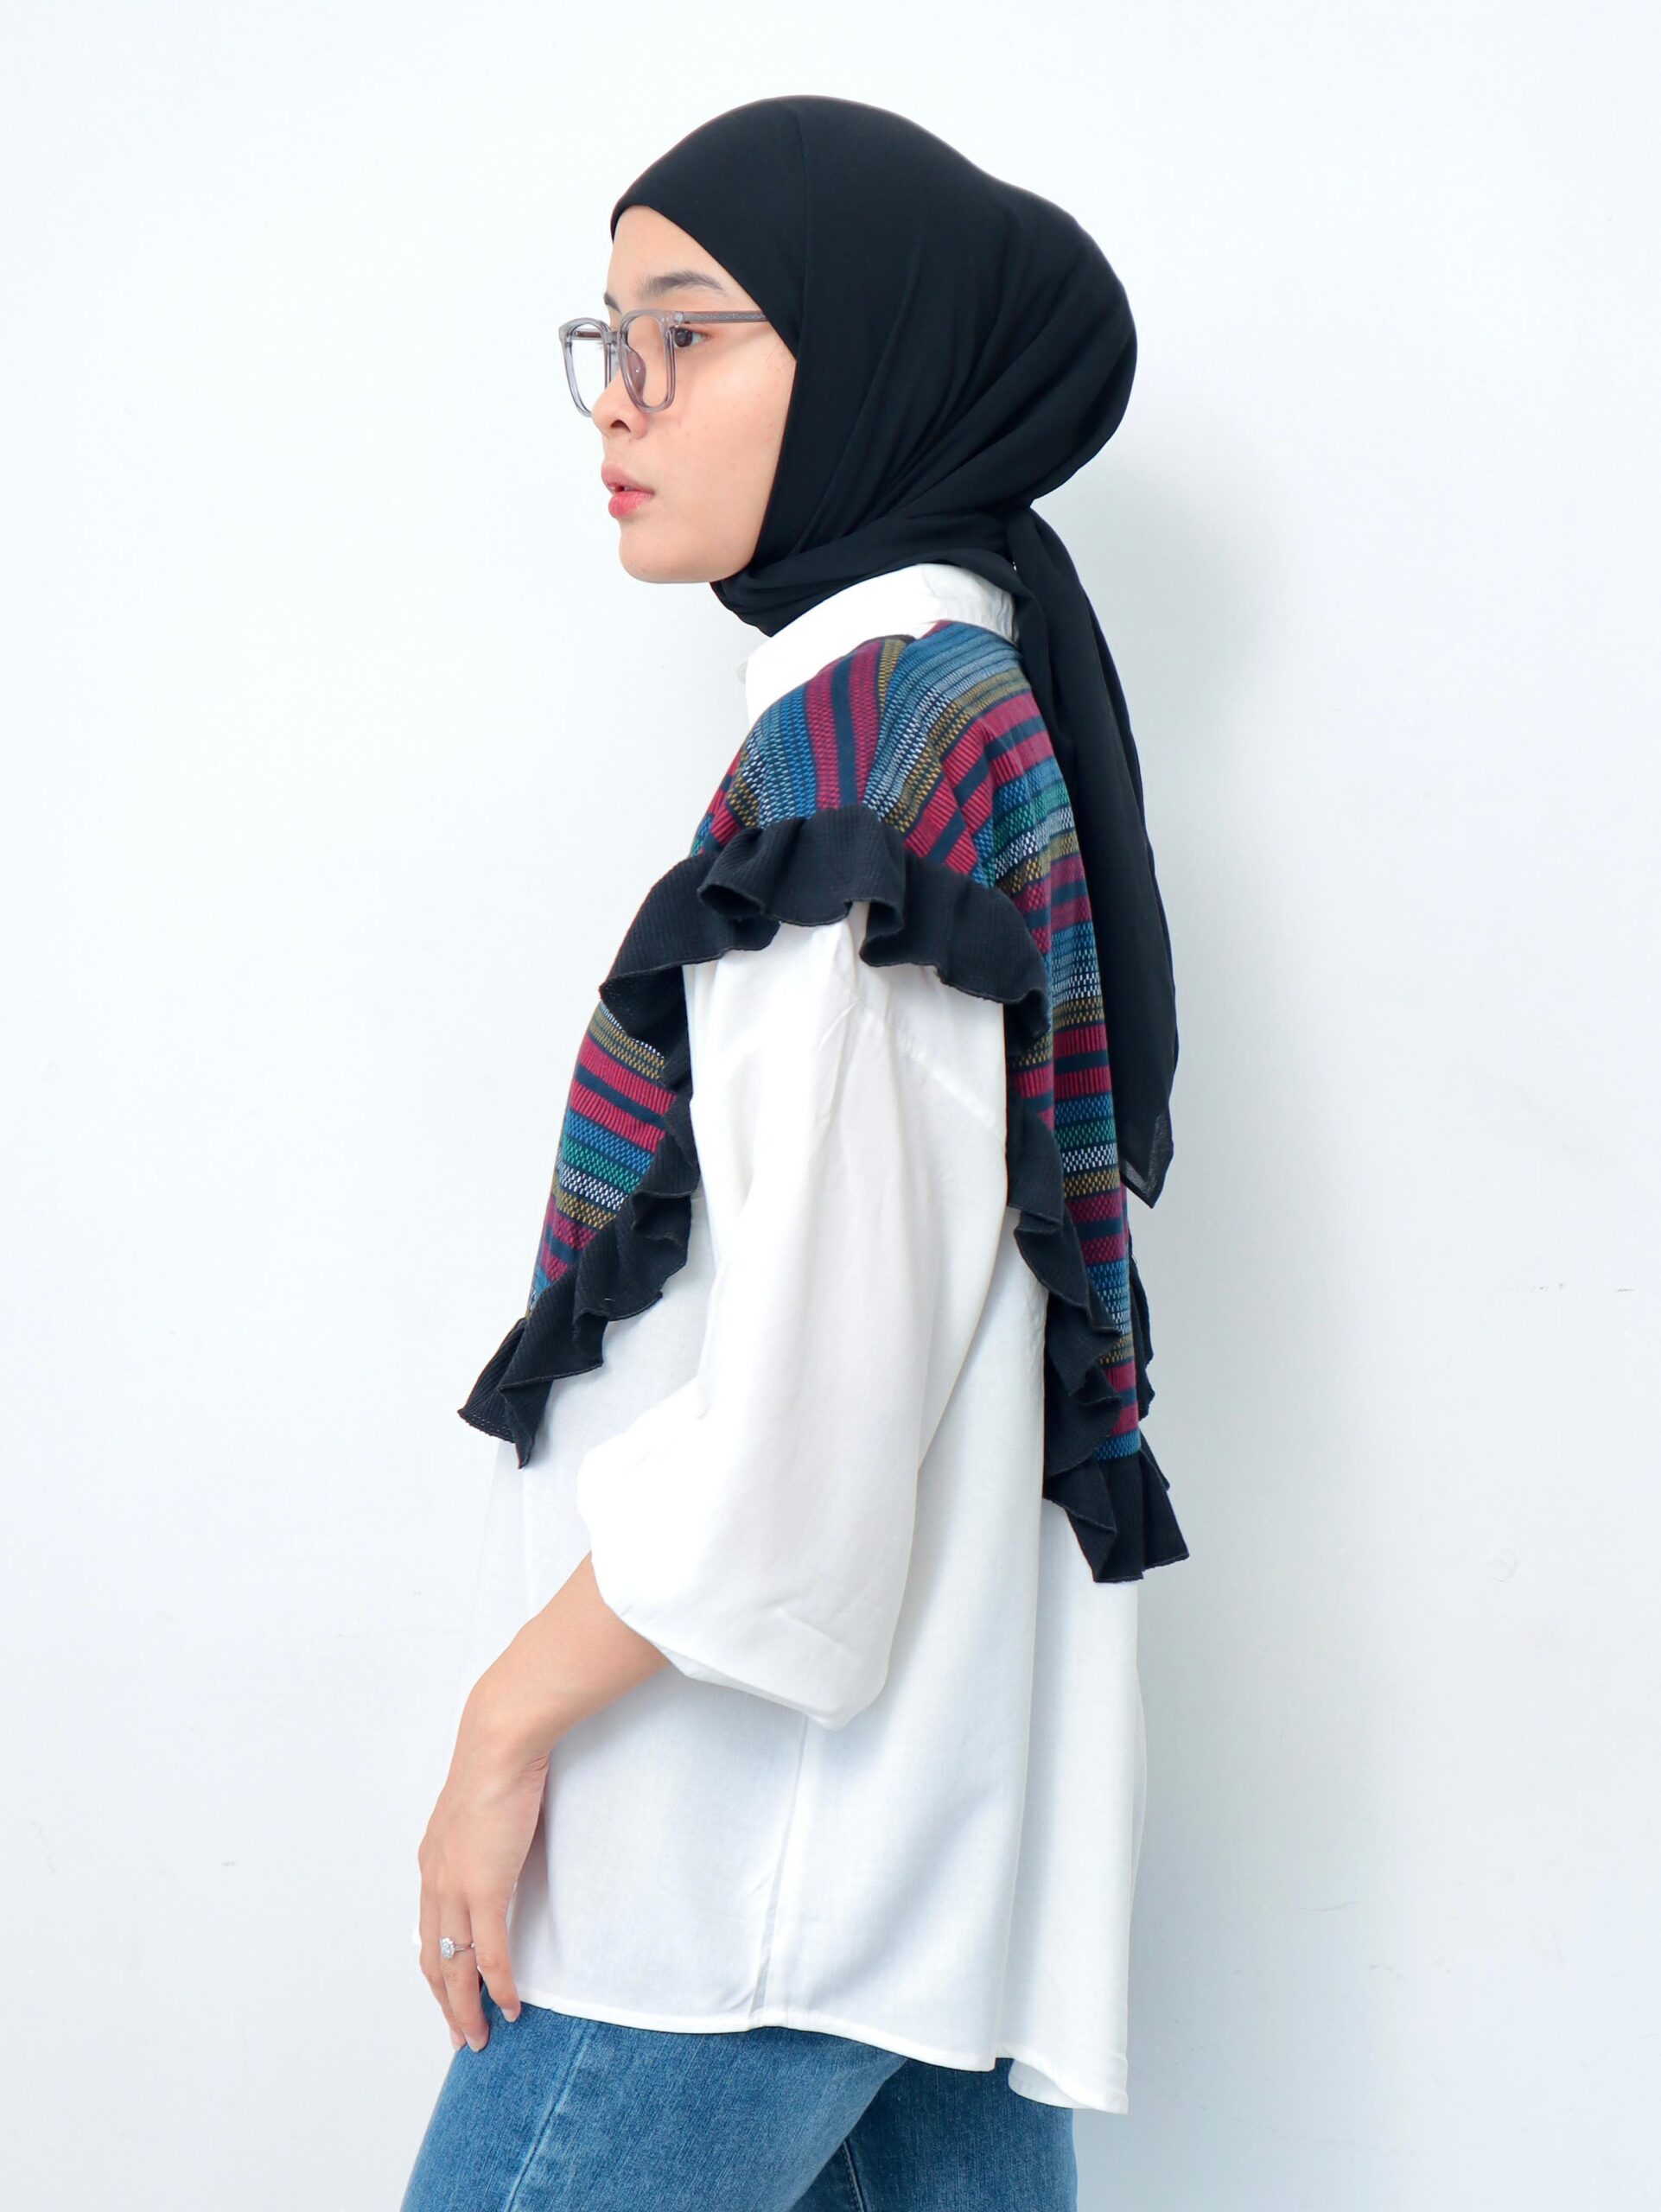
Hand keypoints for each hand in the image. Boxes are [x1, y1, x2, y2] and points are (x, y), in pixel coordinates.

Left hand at [415, 1682, 549, 2052]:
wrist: (499, 1743)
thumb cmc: (498, 1761)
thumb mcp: (482, 1804)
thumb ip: (484, 1833)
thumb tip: (500, 1842)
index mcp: (433, 1862)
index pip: (429, 1931)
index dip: (438, 1969)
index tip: (451, 1996)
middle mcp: (435, 1881)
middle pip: (433, 1959)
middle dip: (445, 2003)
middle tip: (461, 2036)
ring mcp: (456, 1888)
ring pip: (454, 1967)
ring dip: (465, 2007)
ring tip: (479, 2037)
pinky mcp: (483, 1888)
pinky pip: (488, 1953)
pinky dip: (498, 1985)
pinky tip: (509, 2006)